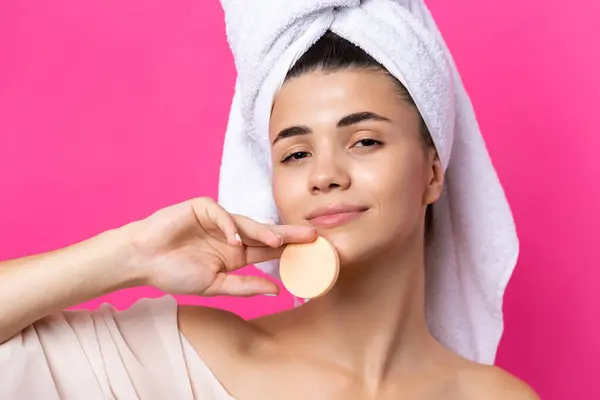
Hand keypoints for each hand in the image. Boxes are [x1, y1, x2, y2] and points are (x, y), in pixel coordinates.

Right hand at [126, 197, 316, 296]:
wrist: (142, 260)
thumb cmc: (174, 273)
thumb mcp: (214, 285)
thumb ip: (244, 286)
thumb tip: (277, 291)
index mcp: (235, 254)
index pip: (268, 251)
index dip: (289, 250)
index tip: (312, 253)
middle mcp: (231, 235)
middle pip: (264, 233)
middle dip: (288, 234)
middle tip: (313, 236)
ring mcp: (218, 220)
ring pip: (246, 223)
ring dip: (263, 232)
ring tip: (279, 241)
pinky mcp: (202, 208)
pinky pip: (220, 214)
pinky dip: (228, 226)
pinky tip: (234, 240)